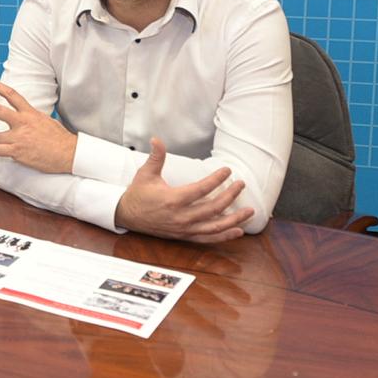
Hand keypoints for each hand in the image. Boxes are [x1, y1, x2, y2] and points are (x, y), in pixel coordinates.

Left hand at [0, 76, 75, 173]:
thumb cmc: (59, 139)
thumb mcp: (46, 121)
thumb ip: (31, 117)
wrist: (69, 154)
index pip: (12, 95)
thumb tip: (23, 116)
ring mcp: (19, 137)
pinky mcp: (17, 152)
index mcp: (30, 113)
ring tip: (3, 145)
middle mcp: (23, 123)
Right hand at [114, 138, 253, 242]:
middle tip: (241, 185)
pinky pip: (208, 238)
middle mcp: (181, 216)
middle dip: (231, 195)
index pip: (202, 189)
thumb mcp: (145, 173)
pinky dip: (225, 235)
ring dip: (235, 219)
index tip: (227, 171)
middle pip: (214, 207)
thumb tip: (156, 139)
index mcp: (173, 199)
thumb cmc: (138, 194)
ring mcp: (184, 228)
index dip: (217, 179)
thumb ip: (156, 156)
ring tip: (249, 211)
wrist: (127, 216)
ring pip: (215, 226)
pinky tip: (238, 231)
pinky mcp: (184, 236)